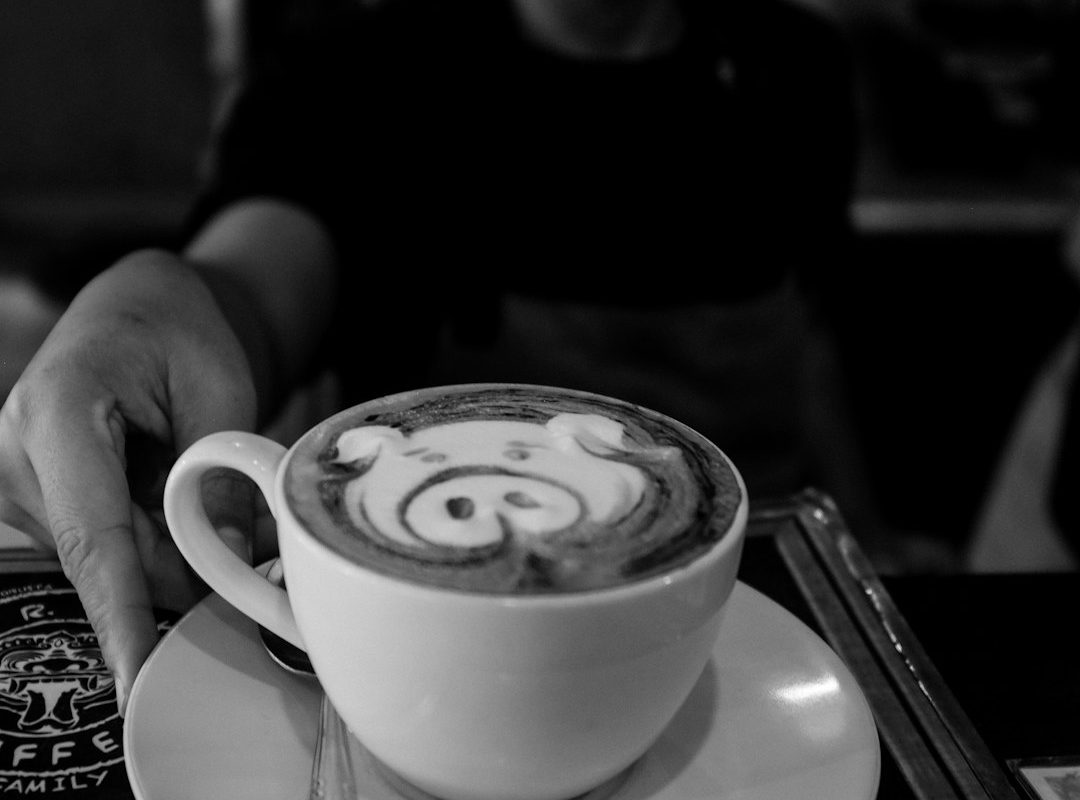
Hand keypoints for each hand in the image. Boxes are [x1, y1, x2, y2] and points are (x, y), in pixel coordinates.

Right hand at [0, 249, 258, 713]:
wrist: (140, 305)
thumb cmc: (181, 330)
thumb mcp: (220, 391)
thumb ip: (218, 479)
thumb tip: (231, 563)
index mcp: (56, 412)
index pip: (94, 536)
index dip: (120, 613)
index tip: (136, 675)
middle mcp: (17, 453)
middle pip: (108, 558)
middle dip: (180, 570)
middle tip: (247, 546)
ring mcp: (17, 480)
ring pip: (108, 560)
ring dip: (169, 549)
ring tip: (205, 494)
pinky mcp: (35, 498)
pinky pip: (102, 547)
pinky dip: (151, 539)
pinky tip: (172, 497)